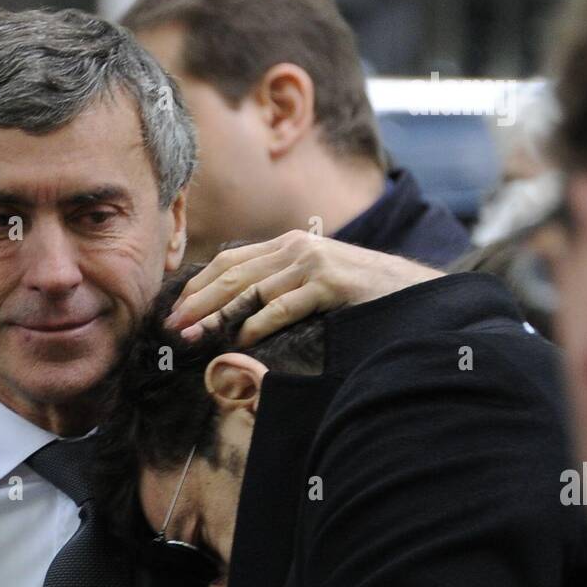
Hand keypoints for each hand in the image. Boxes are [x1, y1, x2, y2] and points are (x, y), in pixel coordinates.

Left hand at [165, 230, 442, 344]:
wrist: (413, 293)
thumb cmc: (360, 297)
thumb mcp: (314, 288)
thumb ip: (279, 293)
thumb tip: (237, 322)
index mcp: (288, 245)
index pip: (230, 262)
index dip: (198, 285)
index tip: (175, 311)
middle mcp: (296, 247)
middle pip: (232, 274)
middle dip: (197, 302)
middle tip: (173, 327)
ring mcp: (313, 263)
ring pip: (251, 290)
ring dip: (218, 316)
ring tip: (194, 337)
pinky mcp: (330, 283)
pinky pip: (283, 306)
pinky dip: (258, 324)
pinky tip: (239, 340)